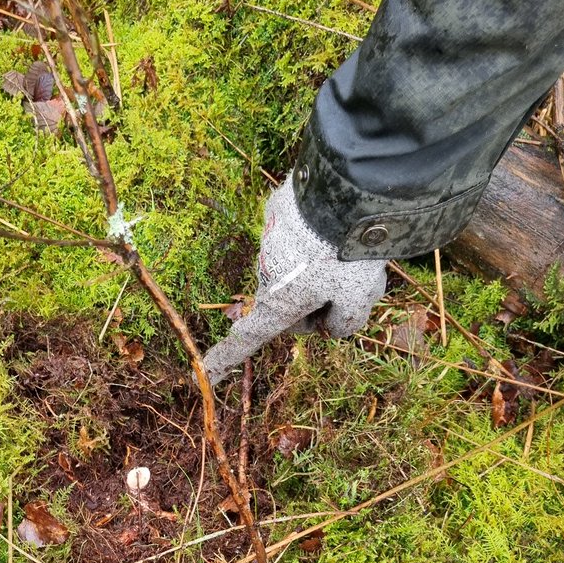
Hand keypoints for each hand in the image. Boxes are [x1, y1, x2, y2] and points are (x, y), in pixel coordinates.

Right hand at [201, 173, 386, 384]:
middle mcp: (266, 276)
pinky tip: (341, 226)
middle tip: (354, 290)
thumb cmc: (349, 253)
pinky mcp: (277, 212)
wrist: (345, 188)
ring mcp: (268, 242)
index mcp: (280, 305)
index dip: (225, 359)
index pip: (247, 340)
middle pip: (288, 304)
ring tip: (356, 252)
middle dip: (316, 303)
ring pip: (298, 268)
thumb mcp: (360, 298)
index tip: (203, 374)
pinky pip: (298, 234)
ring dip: (323, 267)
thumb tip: (333, 325)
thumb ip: (346, 323)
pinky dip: (318, 236)